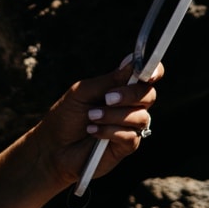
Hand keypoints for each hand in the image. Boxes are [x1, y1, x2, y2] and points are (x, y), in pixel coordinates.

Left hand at [28, 59, 160, 188]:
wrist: (54, 147)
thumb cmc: (67, 116)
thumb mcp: (83, 92)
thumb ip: (108, 80)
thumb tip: (132, 61)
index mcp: (122, 87)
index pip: (148, 75)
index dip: (155, 71)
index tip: (148, 74)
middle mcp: (131, 105)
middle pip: (148, 95)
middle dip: (129, 95)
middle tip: (106, 98)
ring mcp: (131, 126)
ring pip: (140, 117)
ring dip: (113, 115)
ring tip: (91, 117)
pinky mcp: (128, 146)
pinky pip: (131, 136)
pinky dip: (111, 131)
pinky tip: (93, 131)